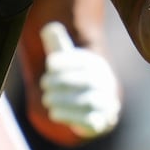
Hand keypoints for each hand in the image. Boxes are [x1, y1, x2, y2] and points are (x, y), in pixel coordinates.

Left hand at [37, 22, 120, 138]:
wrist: (96, 108)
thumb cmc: (76, 78)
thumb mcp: (68, 60)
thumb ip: (58, 44)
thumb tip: (48, 27)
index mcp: (96, 65)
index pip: (84, 61)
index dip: (66, 60)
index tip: (50, 63)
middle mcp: (105, 83)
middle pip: (85, 80)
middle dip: (61, 82)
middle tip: (43, 84)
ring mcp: (106, 103)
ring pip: (87, 101)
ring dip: (63, 100)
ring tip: (46, 100)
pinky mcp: (101, 122)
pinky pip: (89, 120)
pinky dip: (70, 117)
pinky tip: (53, 113)